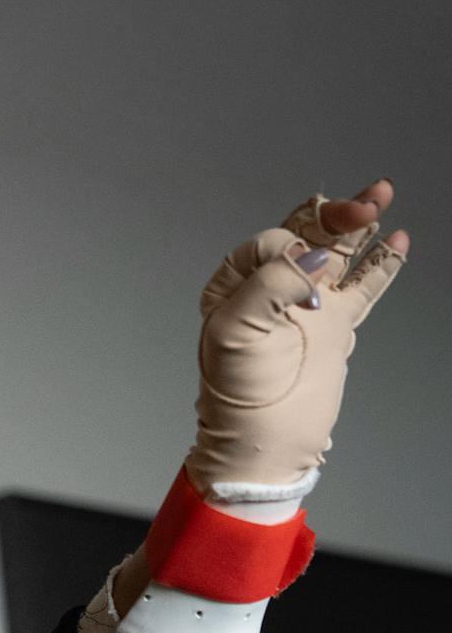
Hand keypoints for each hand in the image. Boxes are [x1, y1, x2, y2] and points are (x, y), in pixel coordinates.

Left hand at [189, 178, 409, 496]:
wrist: (264, 438)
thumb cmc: (237, 391)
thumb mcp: (235, 331)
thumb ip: (269, 285)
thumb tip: (312, 255)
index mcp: (235, 285)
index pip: (271, 243)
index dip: (293, 249)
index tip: (307, 281)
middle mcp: (271, 288)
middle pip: (308, 235)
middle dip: (335, 214)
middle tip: (364, 205)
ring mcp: (308, 304)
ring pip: (338, 252)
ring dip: (358, 223)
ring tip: (380, 194)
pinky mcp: (335, 324)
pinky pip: (363, 283)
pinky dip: (381, 261)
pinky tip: (397, 238)